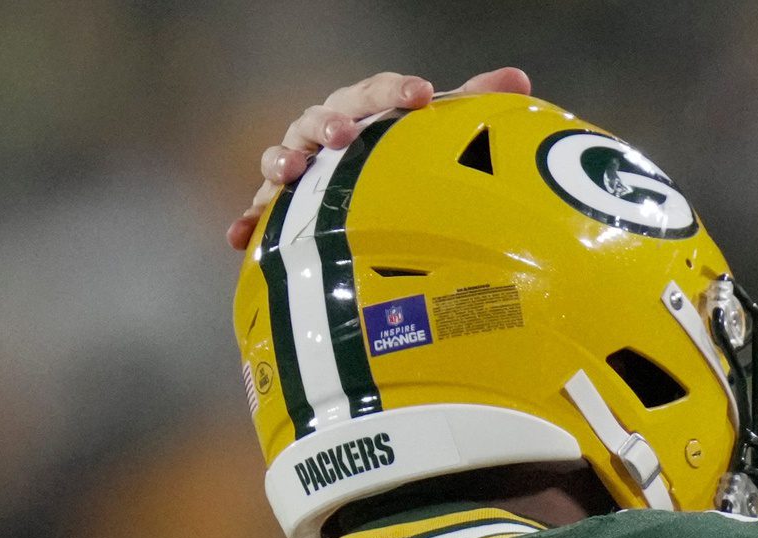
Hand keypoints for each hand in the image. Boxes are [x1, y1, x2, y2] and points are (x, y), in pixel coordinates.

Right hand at [228, 66, 532, 248]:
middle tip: (343, 132)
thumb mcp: (440, 131)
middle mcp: (329, 132)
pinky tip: (238, 236)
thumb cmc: (404, 155)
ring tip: (289, 171)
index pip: (379, 92)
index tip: (422, 95)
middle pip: (323, 117)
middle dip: (330, 122)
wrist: (369, 192)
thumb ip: (473, 103)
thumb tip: (518, 81)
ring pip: (285, 154)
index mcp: (367, 109)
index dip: (397, 91)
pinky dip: (249, 220)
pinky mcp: (283, 202)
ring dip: (282, 159)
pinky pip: (261, 209)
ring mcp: (303, 164)